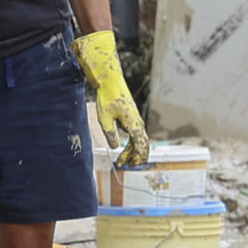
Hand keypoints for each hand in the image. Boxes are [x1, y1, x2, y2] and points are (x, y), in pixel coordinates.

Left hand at [74, 31, 153, 168]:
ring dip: (133, 151)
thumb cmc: (107, 98)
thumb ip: (110, 134)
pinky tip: (125, 148)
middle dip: (136, 156)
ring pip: (139, 139)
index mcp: (133, 123)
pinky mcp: (132, 116)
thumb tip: (115, 147)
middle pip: (142, 144)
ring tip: (123, 160)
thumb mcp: (105, 118)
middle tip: (127, 166)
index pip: (140, 145)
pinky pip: (136, 134)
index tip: (126, 164)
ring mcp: (136, 119)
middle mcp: (138, 122)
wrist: (110, 81)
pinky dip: (132, 143)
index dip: (135, 156)